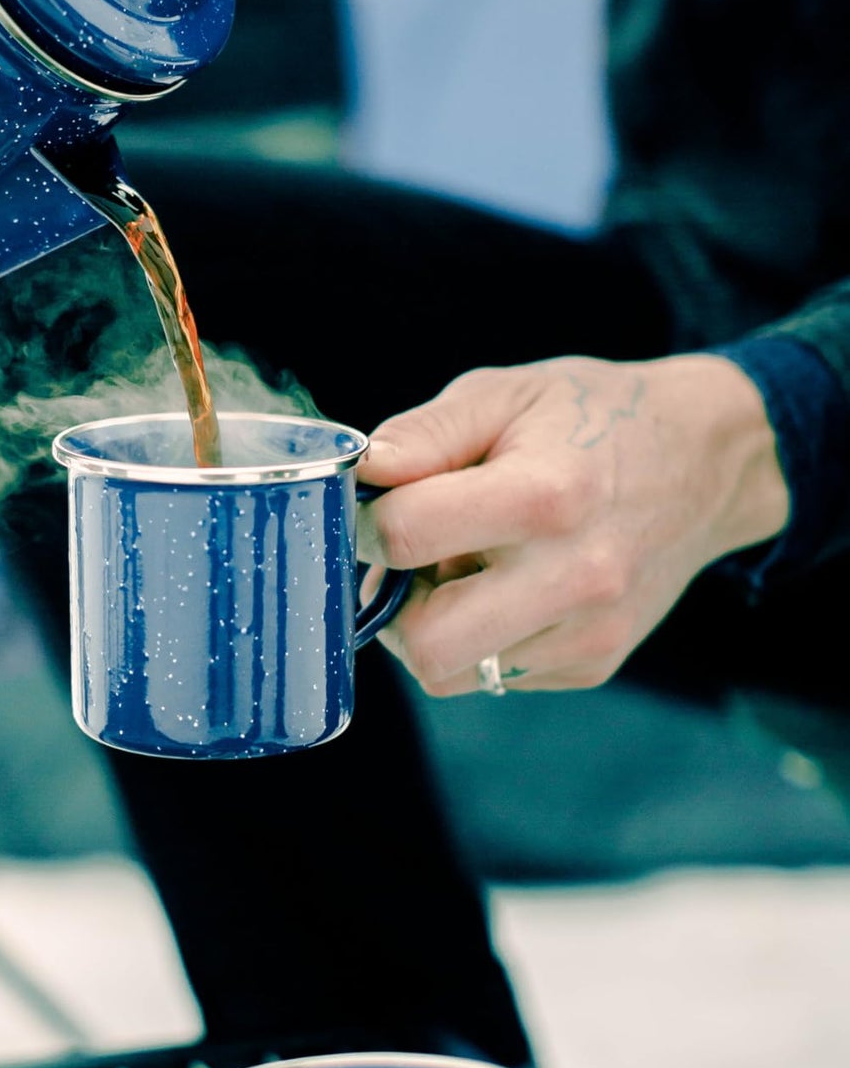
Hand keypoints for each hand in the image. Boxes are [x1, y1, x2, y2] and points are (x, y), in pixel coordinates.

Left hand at [357, 354, 789, 695]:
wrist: (705, 462)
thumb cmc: (593, 418)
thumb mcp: (506, 393)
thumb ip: (424, 433)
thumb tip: (361, 474)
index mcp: (545, 495)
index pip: (406, 536)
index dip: (365, 523)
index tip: (372, 509)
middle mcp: (573, 577)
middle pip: (425, 642)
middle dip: (391, 603)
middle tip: (405, 559)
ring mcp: (588, 632)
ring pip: (452, 672)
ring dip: (432, 626)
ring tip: (462, 567)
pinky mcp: (594, 664)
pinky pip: (494, 674)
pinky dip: (477, 638)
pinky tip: (504, 585)